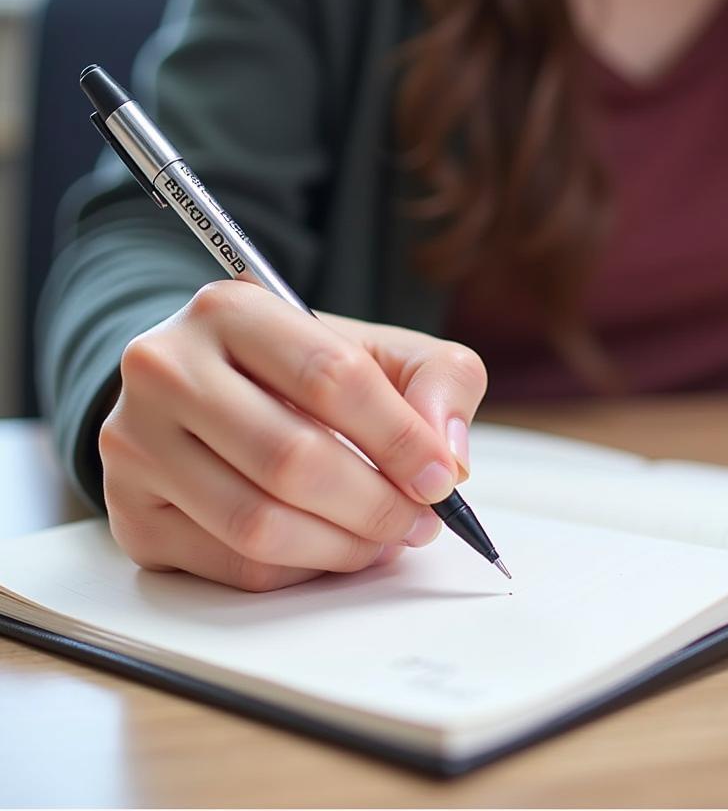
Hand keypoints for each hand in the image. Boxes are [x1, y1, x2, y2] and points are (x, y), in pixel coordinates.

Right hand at [98, 279, 486, 590]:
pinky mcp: (128, 510)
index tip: (440, 477)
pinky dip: (299, 569)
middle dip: (376, 504)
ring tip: (384, 538)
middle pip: (291, 458)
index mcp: (232, 310)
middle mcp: (167, 368)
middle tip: (419, 520)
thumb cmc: (303, 371)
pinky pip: (231, 564)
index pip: (331, 377)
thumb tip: (449, 454)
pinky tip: (330, 547)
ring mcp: (135, 442)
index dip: (399, 438)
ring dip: (343, 546)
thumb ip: (438, 380)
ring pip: (257, 523)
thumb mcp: (381, 350)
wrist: (207, 389)